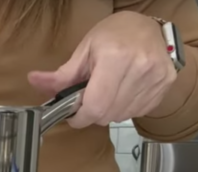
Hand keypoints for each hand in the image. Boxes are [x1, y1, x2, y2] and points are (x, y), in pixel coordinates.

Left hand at [28, 12, 177, 128]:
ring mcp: (155, 79)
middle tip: (90, 99)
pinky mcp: (164, 86)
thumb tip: (32, 81)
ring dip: (110, 111)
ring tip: (109, 91)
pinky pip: (137, 112)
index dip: (80, 118)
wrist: (150, 28)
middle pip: (108, 114)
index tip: (73, 116)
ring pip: (122, 116)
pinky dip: (126, 108)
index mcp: (115, 58)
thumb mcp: (85, 49)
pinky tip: (124, 91)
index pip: (95, 106)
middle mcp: (139, 69)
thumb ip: (62, 74)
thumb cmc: (114, 35)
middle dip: (93, 114)